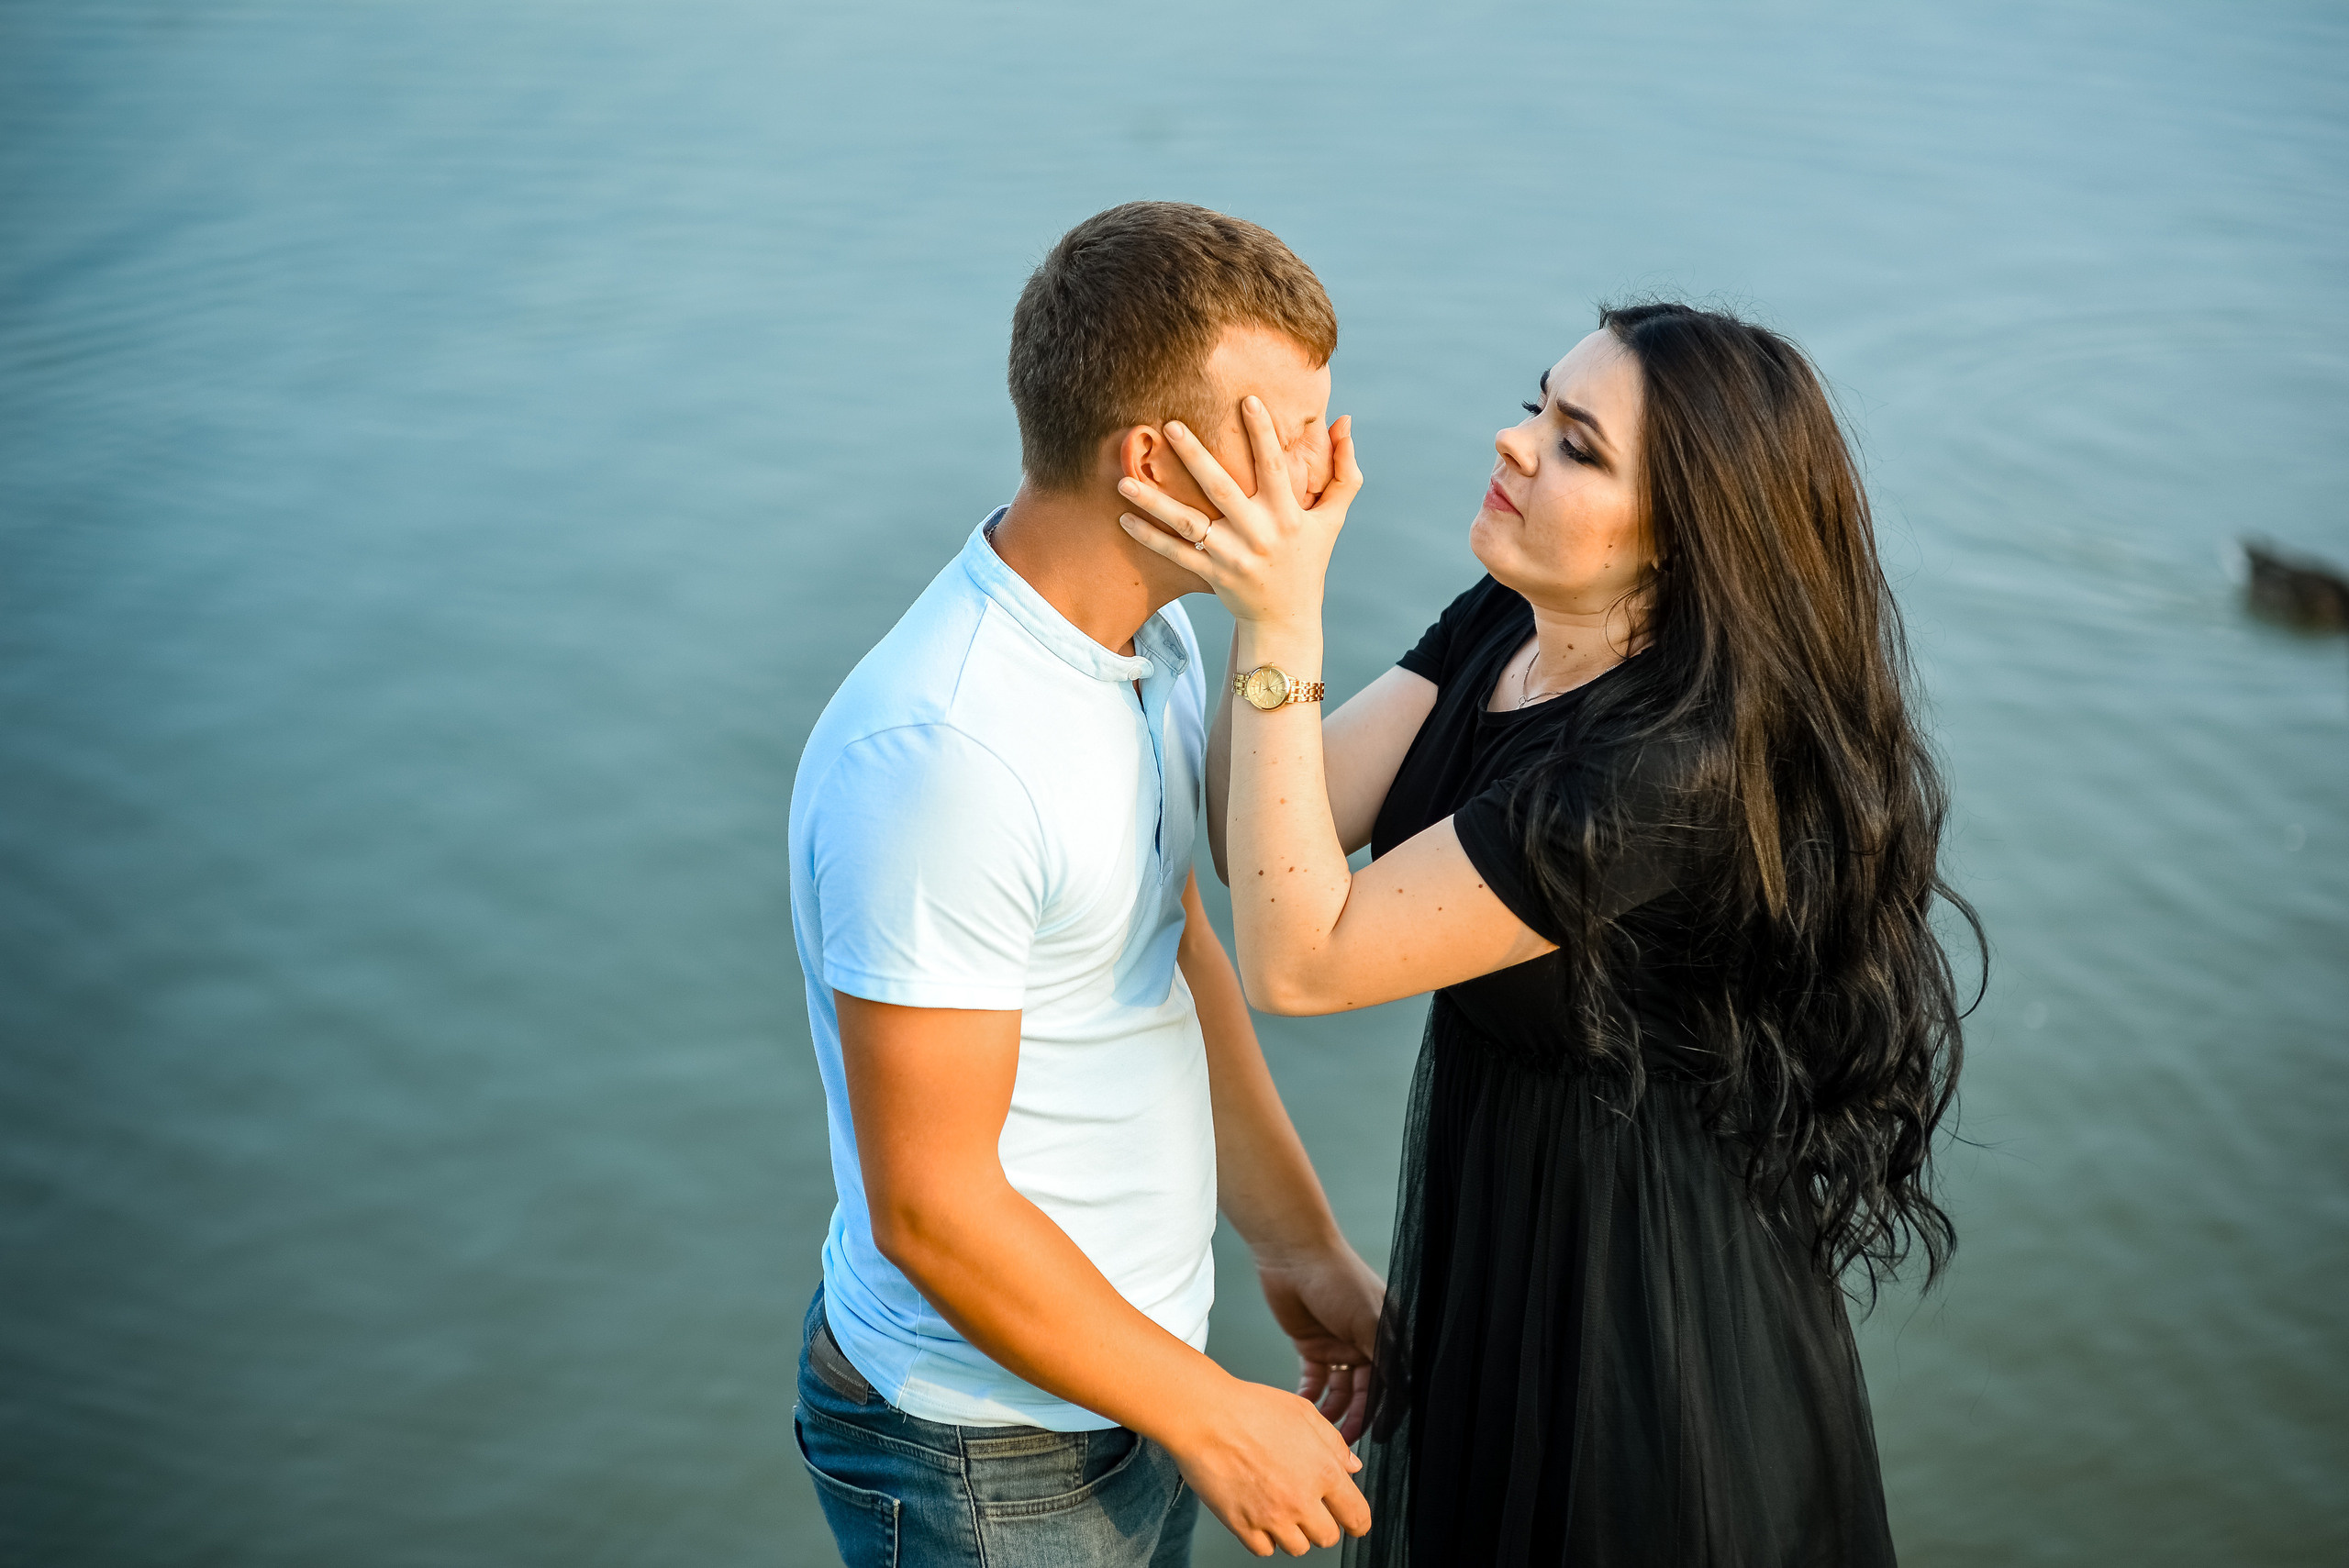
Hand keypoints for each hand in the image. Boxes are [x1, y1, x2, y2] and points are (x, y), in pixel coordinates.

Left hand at [1118, 398, 1363, 629]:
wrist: (1287, 617)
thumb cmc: (1309, 558)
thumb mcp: (1333, 518)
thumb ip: (1344, 471)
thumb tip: (1345, 422)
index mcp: (1287, 513)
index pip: (1273, 466)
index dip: (1262, 433)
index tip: (1246, 399)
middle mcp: (1258, 532)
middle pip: (1221, 488)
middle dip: (1195, 456)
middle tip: (1171, 426)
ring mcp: (1232, 556)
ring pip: (1188, 523)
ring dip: (1155, 501)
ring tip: (1124, 480)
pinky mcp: (1212, 575)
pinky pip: (1176, 553)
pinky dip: (1149, 537)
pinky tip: (1124, 518)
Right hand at [1168, 1375, 1372, 1556]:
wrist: (1205, 1417)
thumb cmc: (1251, 1408)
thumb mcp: (1303, 1413)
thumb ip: (1334, 1442)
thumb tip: (1351, 1466)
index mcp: (1323, 1471)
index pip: (1356, 1515)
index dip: (1358, 1521)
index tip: (1353, 1523)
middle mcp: (1301, 1500)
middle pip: (1327, 1537)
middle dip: (1323, 1524)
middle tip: (1309, 1506)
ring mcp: (1271, 1516)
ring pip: (1298, 1548)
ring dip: (1293, 1532)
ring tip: (1279, 1506)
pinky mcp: (1242, 1525)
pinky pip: (1264, 1549)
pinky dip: (1264, 1537)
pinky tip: (1258, 1513)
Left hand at [1256, 1243, 1383, 1441]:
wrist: (1293, 1255)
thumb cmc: (1339, 1279)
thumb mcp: (1368, 1319)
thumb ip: (1384, 1357)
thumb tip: (1403, 1392)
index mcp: (1387, 1336)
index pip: (1394, 1382)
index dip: (1389, 1410)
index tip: (1379, 1435)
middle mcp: (1366, 1343)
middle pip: (1367, 1391)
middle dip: (1358, 1416)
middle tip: (1345, 1441)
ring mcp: (1339, 1346)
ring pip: (1341, 1389)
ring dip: (1334, 1410)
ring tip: (1323, 1429)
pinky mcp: (1311, 1345)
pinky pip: (1315, 1379)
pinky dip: (1311, 1394)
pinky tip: (1304, 1406)